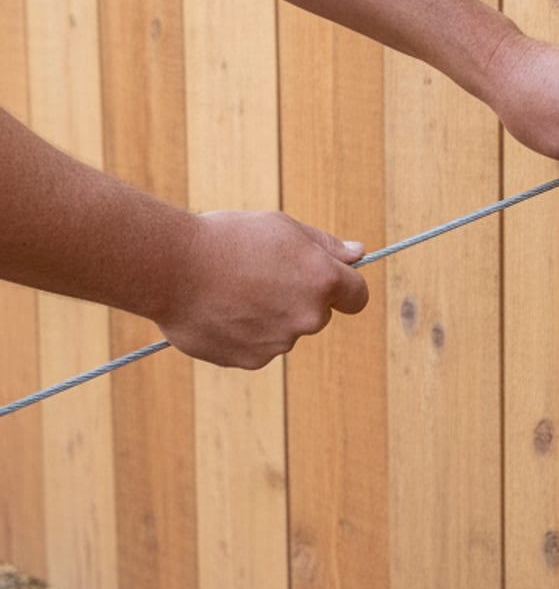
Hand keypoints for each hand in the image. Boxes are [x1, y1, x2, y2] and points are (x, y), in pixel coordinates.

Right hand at [155, 211, 368, 368]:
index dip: (344, 289)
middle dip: (298, 298)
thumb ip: (326, 246)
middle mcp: (309, 317)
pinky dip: (244, 333)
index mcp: (324, 281)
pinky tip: (219, 311)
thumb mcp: (282, 227)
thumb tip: (359, 254)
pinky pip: (258, 347)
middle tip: (258, 275)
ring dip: (269, 316)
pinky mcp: (252, 360)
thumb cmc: (228, 239)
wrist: (170, 266)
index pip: (357, 297)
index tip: (329, 283)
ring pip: (285, 331)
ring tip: (231, 291)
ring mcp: (281, 343)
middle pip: (318, 314)